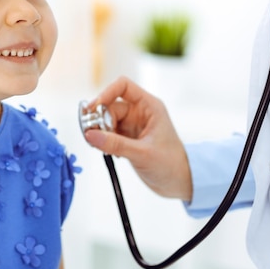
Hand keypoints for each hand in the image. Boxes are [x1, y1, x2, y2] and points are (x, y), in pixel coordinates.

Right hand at [83, 76, 191, 200]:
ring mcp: (131, 124)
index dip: (106, 93)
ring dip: (99, 132)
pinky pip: (107, 133)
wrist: (179, 182)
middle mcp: (139, 112)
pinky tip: (107, 151)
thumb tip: (90, 135)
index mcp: (149, 106)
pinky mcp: (126, 137)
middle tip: (92, 135)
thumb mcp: (142, 153)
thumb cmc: (171, 164)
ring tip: (100, 146)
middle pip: (110, 106)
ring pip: (106, 120)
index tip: (93, 108)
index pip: (123, 86)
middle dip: (99, 120)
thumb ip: (115, 144)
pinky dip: (102, 140)